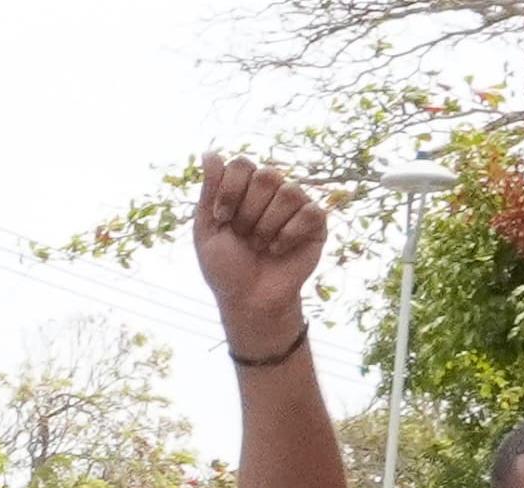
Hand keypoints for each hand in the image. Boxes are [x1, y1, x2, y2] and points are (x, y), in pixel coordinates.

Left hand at [190, 155, 325, 334]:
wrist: (249, 299)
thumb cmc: (226, 266)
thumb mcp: (208, 228)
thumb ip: (210, 190)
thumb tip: (209, 152)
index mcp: (244, 189)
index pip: (242, 164)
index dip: (229, 190)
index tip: (221, 218)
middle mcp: (272, 191)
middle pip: (267, 174)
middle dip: (248, 211)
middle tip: (243, 236)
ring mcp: (296, 205)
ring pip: (289, 191)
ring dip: (267, 225)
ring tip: (260, 244)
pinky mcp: (316, 222)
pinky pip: (310, 211)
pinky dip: (289, 234)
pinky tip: (278, 249)